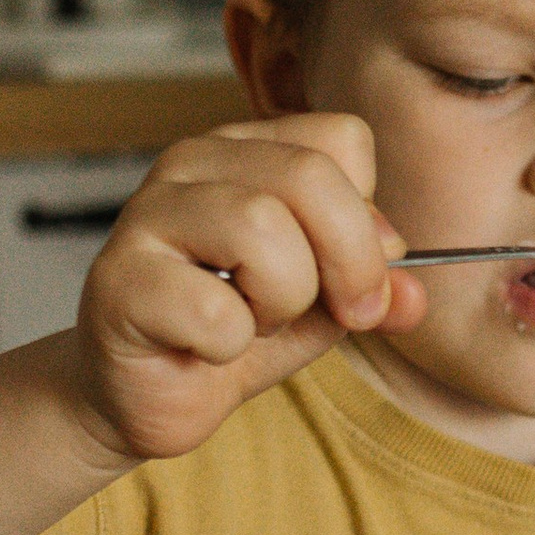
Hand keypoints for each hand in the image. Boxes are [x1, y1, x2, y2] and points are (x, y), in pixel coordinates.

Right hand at [71, 113, 423, 464]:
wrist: (147, 394)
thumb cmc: (228, 333)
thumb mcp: (322, 306)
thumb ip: (370, 288)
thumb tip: (414, 294)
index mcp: (246, 151)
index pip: (342, 141)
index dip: (367, 220)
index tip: (352, 279)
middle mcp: (192, 164)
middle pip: (310, 176)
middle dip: (346, 262)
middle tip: (328, 313)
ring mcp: (147, 214)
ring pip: (261, 228)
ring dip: (281, 302)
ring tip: (248, 321)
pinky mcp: (119, 279)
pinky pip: (215, 310)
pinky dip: (228, 347)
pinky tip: (200, 347)